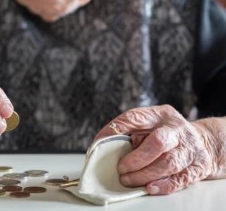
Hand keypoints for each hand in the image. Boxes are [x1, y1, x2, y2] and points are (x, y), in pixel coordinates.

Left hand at [94, 105, 221, 194]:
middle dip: (136, 159)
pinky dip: (163, 185)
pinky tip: (149, 187)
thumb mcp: (148, 124)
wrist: (202, 142)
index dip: (115, 130)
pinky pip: (180, 178)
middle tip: (121, 169)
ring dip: (145, 174)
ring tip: (128, 180)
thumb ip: (128, 131)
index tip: (100, 144)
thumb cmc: (166, 134)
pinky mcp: (197, 167)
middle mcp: (177, 129)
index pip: (135, 118)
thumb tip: (101, 145)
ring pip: (169, 163)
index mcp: (160, 115)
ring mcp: (189, 148)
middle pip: (158, 142)